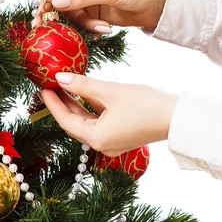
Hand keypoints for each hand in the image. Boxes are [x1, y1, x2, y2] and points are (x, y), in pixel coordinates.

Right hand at [33, 0, 167, 31]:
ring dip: (82, 21)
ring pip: (70, 10)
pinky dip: (90, 26)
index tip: (45, 9)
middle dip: (60, 11)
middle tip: (45, 24)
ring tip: (100, 26)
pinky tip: (104, 28)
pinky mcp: (92, 8)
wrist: (158, 3)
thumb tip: (55, 2)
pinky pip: (81, 19)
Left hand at [39, 72, 176, 155]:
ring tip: (62, 86)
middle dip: (61, 103)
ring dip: (74, 104)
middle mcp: (102, 144)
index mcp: (97, 138)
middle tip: (49, 85)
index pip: (65, 120)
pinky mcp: (120, 136)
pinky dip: (88, 108)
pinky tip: (82, 93)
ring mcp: (111, 142)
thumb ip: (82, 85)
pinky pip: (97, 122)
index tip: (42, 88)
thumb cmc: (146, 105)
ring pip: (85, 122)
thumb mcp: (110, 92)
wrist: (178, 117)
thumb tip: (59, 77)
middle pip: (73, 122)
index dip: (52, 103)